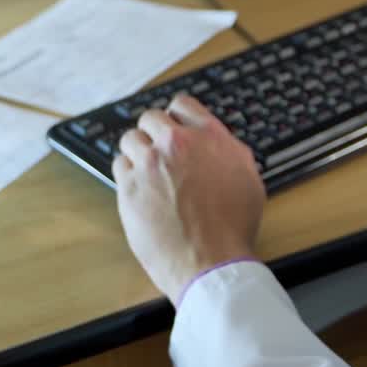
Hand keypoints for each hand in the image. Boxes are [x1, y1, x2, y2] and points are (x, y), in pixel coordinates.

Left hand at [112, 94, 265, 303]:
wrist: (212, 262)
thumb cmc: (233, 226)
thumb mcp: (247, 176)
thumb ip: (228, 150)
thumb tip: (215, 141)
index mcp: (210, 136)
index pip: (182, 104)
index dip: (177, 116)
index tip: (174, 127)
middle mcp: (178, 143)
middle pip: (151, 117)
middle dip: (154, 132)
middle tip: (158, 151)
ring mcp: (151, 164)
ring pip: (131, 138)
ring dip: (137, 150)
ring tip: (145, 169)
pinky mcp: (129, 188)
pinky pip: (119, 164)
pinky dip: (126, 172)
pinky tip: (138, 186)